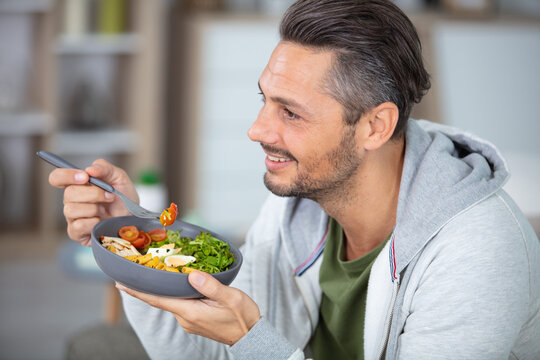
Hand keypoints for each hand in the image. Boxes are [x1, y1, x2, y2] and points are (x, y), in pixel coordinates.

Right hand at [48, 158, 137, 245]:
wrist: (133, 219)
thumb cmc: (124, 198)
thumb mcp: (119, 178)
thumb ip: (105, 168)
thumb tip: (90, 169)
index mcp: (78, 184)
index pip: (57, 177)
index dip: (66, 175)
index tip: (85, 177)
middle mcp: (72, 200)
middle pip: (68, 193)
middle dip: (93, 193)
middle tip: (110, 196)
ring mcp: (73, 217)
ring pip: (71, 209)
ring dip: (94, 208)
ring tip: (105, 210)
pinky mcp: (76, 232)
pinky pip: (78, 226)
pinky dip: (93, 222)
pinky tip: (101, 222)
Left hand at [116, 270, 260, 344]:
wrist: (251, 337)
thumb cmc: (242, 317)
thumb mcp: (230, 298)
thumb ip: (211, 286)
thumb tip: (192, 275)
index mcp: (190, 312)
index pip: (157, 300)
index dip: (138, 291)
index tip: (120, 283)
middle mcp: (185, 318)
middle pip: (161, 298)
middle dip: (148, 285)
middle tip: (135, 268)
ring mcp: (189, 320)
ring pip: (171, 300)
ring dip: (163, 288)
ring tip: (155, 271)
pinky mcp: (195, 319)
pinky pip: (180, 303)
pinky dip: (174, 292)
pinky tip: (177, 282)